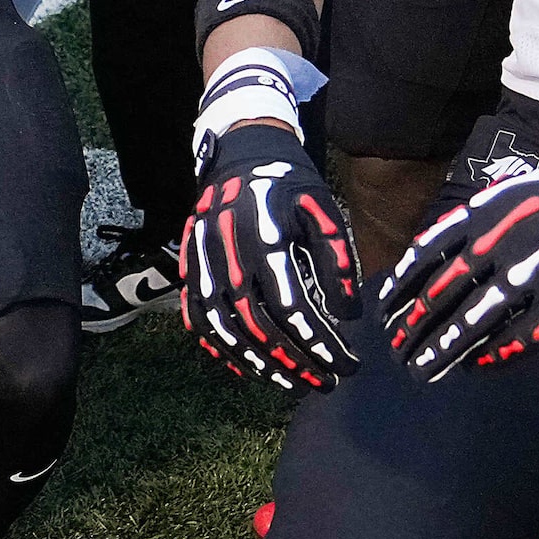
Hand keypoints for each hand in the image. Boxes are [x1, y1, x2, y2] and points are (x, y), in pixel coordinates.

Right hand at [182, 123, 359, 389]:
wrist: (240, 153)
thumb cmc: (289, 185)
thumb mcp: (323, 212)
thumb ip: (337, 262)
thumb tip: (346, 315)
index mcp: (264, 238)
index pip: (292, 308)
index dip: (320, 344)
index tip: (348, 366)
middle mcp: (228, 254)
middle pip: (258, 326)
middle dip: (294, 363)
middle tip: (324, 384)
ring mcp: (203, 263)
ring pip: (225, 330)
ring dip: (259, 365)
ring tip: (291, 385)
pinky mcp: (190, 269)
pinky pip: (200, 319)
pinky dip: (222, 349)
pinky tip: (248, 369)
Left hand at [376, 148, 538, 381]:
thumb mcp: (503, 197)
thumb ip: (464, 228)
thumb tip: (422, 262)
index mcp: (481, 219)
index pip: (424, 261)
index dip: (400, 292)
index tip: (384, 314)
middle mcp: (499, 250)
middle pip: (442, 299)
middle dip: (415, 330)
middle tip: (397, 352)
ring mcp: (530, 280)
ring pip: (473, 324)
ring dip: (444, 351)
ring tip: (423, 370)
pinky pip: (518, 337)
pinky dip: (493, 356)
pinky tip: (475, 367)